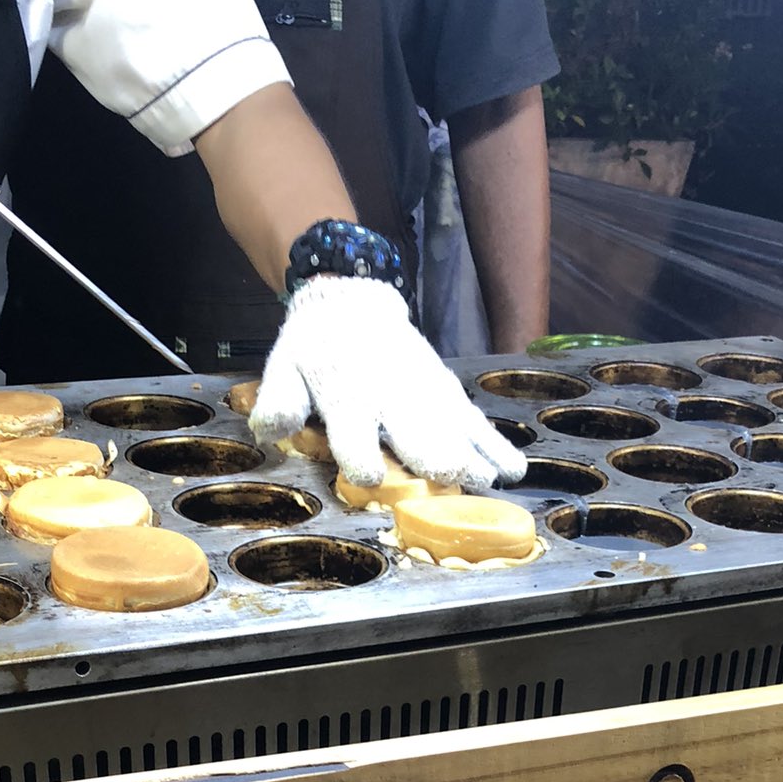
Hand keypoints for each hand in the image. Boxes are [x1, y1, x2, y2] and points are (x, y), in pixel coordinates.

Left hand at [251, 279, 527, 489]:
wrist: (351, 301)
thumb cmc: (314, 348)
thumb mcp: (283, 368)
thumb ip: (278, 400)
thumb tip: (269, 430)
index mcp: (345, 396)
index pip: (351, 430)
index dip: (358, 453)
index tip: (370, 476)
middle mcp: (389, 396)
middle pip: (414, 429)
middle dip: (431, 452)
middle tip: (451, 476)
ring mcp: (422, 393)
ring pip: (451, 427)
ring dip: (472, 452)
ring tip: (490, 480)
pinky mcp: (444, 391)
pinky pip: (472, 419)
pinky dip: (494, 443)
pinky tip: (512, 468)